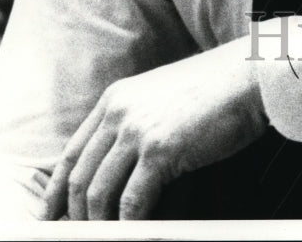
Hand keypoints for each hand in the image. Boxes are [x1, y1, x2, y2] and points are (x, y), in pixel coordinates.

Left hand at [43, 36, 266, 220]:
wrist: (248, 75)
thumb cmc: (215, 89)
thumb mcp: (161, 97)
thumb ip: (136, 122)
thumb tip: (121, 166)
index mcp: (116, 98)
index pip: (73, 153)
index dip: (57, 191)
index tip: (53, 217)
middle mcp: (120, 111)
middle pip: (80, 177)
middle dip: (77, 216)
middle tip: (83, 237)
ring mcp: (138, 129)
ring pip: (99, 193)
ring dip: (101, 225)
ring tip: (109, 240)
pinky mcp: (160, 149)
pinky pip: (132, 202)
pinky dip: (130, 226)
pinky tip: (137, 235)